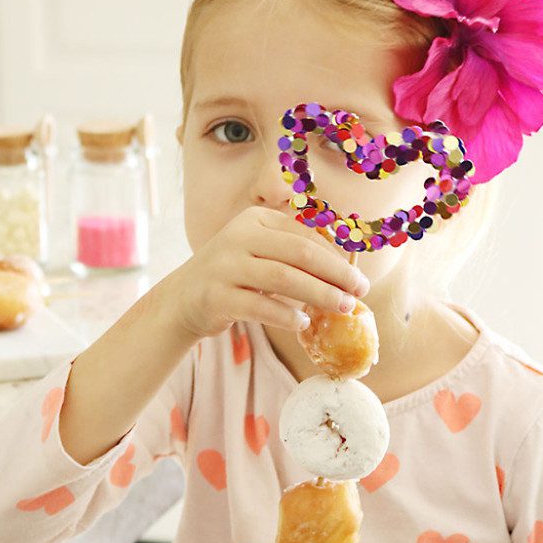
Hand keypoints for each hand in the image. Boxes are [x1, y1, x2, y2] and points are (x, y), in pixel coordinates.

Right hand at [171, 205, 368, 340]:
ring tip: (342, 309)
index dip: (336, 258)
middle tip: (359, 293)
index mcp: (254, 219)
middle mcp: (238, 236)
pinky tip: (303, 323)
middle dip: (335, 274)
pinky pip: (260, 306)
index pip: (305, 236)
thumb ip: (293, 255)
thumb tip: (346, 271)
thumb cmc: (234, 277)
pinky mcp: (216, 296)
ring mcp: (225, 265)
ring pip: (283, 278)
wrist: (183, 300)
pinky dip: (286, 315)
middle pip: (299, 253)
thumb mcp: (259, 253)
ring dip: (319, 294)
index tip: (357, 279)